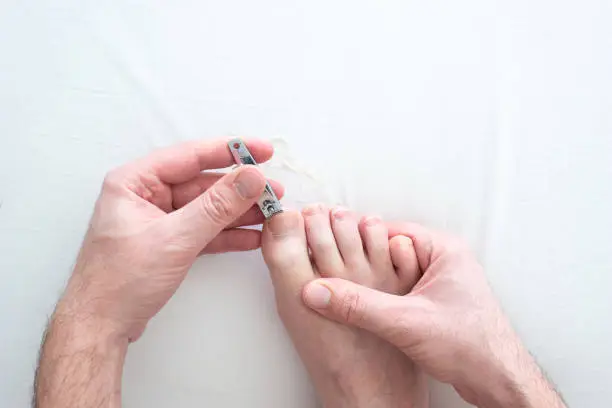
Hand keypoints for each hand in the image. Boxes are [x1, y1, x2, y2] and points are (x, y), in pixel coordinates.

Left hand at [56, 138, 281, 341]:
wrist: (101, 326)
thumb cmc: (121, 281)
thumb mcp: (175, 238)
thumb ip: (216, 206)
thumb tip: (250, 178)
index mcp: (135, 181)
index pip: (190, 156)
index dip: (230, 151)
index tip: (262, 151)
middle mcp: (146, 195)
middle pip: (202, 183)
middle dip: (240, 188)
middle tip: (273, 190)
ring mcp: (158, 220)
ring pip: (207, 208)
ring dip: (238, 212)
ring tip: (271, 213)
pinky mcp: (168, 242)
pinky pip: (204, 230)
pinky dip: (227, 233)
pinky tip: (253, 236)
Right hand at [300, 222, 565, 407]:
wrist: (497, 381)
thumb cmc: (471, 346)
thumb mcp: (406, 322)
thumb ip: (358, 306)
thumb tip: (318, 292)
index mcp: (442, 249)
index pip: (386, 231)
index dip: (354, 241)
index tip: (326, 251)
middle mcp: (441, 260)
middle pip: (385, 251)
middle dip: (360, 264)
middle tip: (332, 275)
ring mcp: (438, 281)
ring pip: (390, 272)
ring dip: (371, 283)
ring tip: (346, 294)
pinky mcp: (433, 302)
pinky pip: (398, 289)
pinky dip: (381, 297)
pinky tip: (365, 310)